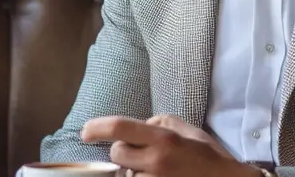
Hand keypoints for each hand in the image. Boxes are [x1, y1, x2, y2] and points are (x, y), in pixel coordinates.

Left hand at [80, 115, 260, 176]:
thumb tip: (136, 127)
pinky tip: (157, 175)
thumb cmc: (208, 156)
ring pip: (125, 173)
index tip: (85, 131)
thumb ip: (157, 123)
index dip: (97, 127)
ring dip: (133, 170)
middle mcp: (156, 162)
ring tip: (157, 169)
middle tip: (141, 152)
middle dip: (123, 151)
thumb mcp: (186, 130)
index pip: (119, 128)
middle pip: (117, 153)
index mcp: (163, 139)